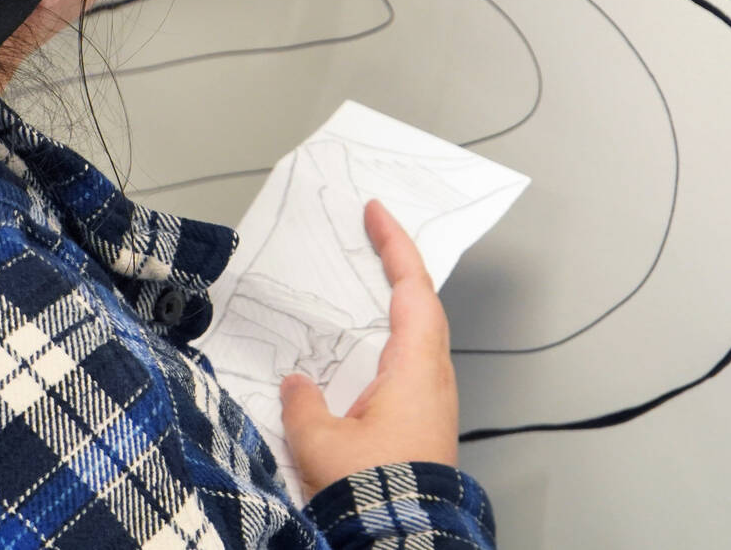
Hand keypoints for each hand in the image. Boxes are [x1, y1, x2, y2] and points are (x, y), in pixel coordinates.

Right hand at [279, 200, 460, 497]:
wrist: (404, 539)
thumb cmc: (376, 491)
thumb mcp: (320, 441)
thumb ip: (304, 404)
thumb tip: (298, 384)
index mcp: (415, 367)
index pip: (413, 287)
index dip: (395, 245)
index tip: (377, 213)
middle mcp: (432, 379)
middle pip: (423, 306)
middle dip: (399, 267)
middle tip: (373, 238)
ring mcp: (432, 404)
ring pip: (418, 339)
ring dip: (394, 309)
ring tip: (362, 290)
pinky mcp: (424, 427)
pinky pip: (407, 369)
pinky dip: (387, 347)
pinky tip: (359, 360)